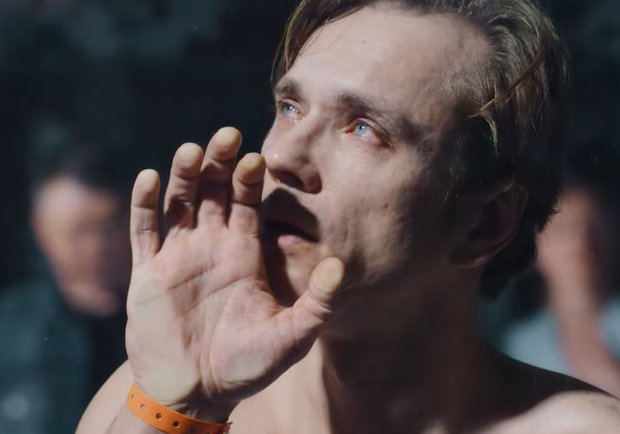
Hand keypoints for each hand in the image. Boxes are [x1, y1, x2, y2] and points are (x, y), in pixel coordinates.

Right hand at [126, 127, 343, 420]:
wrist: (198, 392)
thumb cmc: (249, 366)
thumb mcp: (292, 337)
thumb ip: (318, 303)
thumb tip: (340, 266)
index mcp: (244, 253)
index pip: (248, 203)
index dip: (251, 179)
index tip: (258, 157)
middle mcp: (212, 246)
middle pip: (213, 192)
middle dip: (218, 164)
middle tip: (226, 135)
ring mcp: (178, 256)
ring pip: (179, 204)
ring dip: (183, 176)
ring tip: (191, 150)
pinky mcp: (148, 273)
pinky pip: (144, 233)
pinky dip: (144, 205)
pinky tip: (150, 178)